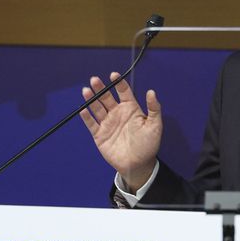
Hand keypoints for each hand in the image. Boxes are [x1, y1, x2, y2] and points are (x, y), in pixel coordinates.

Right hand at [79, 72, 161, 191]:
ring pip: (97, 108)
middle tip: (95, 79)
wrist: (138, 164)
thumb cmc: (148, 144)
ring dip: (91, 99)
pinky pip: (91, 124)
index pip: (123, 92)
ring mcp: (108, 123)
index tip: (114, 75)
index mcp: (130, 109)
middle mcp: (117, 113)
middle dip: (100, 88)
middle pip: (106, 97)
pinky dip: (87, 117)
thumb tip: (151, 91)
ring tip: (86, 90)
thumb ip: (154, 108)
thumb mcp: (155, 125)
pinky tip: (84, 109)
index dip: (118, 83)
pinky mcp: (100, 135)